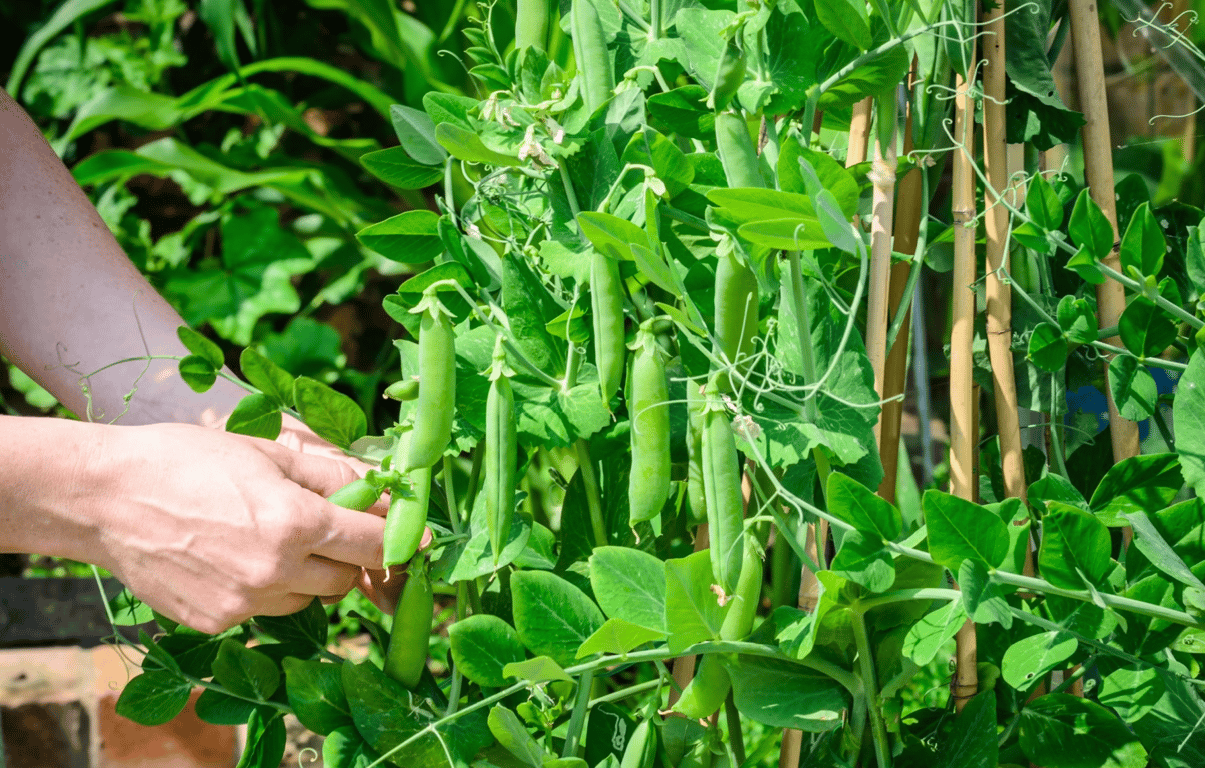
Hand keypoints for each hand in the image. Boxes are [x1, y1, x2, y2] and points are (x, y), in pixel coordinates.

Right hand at [86, 422, 387, 633]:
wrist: (104, 497)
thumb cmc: (188, 461)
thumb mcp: (268, 453)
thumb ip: (333, 476)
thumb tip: (383, 489)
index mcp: (294, 522)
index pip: (372, 544)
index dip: (399, 540)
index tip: (419, 539)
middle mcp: (274, 571)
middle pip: (344, 579)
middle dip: (347, 556)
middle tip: (328, 529)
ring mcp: (243, 604)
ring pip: (306, 601)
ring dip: (305, 576)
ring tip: (268, 538)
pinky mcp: (216, 623)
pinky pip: (264, 612)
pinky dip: (264, 591)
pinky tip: (234, 558)